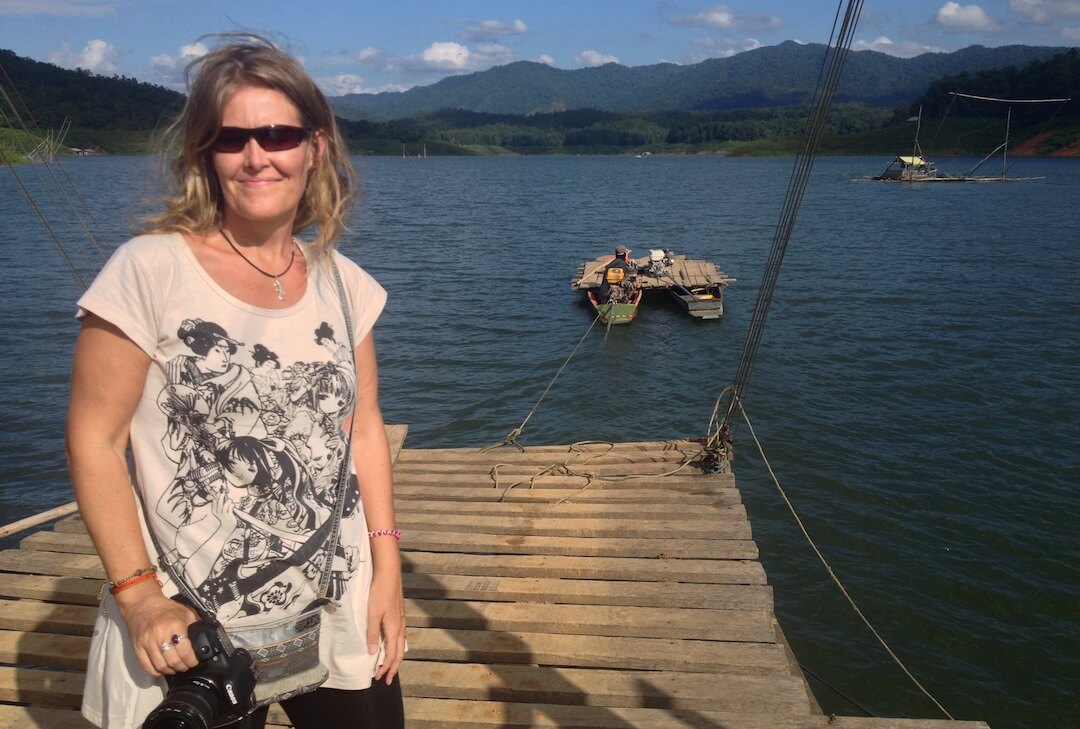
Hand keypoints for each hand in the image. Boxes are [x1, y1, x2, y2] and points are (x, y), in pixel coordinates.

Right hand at [113, 581, 200, 677]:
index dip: (192, 660)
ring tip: (176, 668)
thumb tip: (206, 638)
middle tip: (187, 665)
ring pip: (160, 666)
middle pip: (173, 661)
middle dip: (183, 667)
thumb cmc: (166, 608)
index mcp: (175, 625)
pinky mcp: (137, 648)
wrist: (142, 604)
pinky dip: (157, 672)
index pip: (185, 651)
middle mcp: (160, 635)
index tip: (195, 661)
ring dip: (171, 671)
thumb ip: (196, 625)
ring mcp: (147, 643)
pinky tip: (163, 669)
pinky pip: (147, 667)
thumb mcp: (186, 612)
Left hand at [366, 565, 405, 684]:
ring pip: (401, 645)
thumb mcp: (372, 614)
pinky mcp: (399, 615)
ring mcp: (401, 620)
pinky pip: (401, 637)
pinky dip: (397, 647)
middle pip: (399, 652)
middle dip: (393, 667)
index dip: (385, 668)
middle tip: (387, 679)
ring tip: (390, 666)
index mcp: (393, 629)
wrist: (389, 574)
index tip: (378, 678)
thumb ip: (372, 634)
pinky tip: (392, 645)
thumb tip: (372, 653)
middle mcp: (400, 627)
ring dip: (396, 658)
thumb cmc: (379, 593)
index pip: (391, 655)